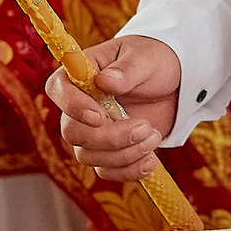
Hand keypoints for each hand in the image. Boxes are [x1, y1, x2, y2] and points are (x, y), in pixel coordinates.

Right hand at [44, 37, 180, 182]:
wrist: (172, 86)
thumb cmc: (152, 62)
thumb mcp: (145, 58)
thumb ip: (126, 70)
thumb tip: (106, 81)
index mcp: (80, 74)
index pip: (58, 90)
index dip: (73, 106)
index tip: (99, 115)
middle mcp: (78, 106)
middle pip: (73, 132)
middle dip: (111, 137)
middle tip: (145, 127)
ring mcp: (91, 132)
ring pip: (89, 156)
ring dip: (125, 153)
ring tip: (154, 135)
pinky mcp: (108, 151)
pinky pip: (106, 171)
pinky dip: (130, 170)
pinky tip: (151, 159)